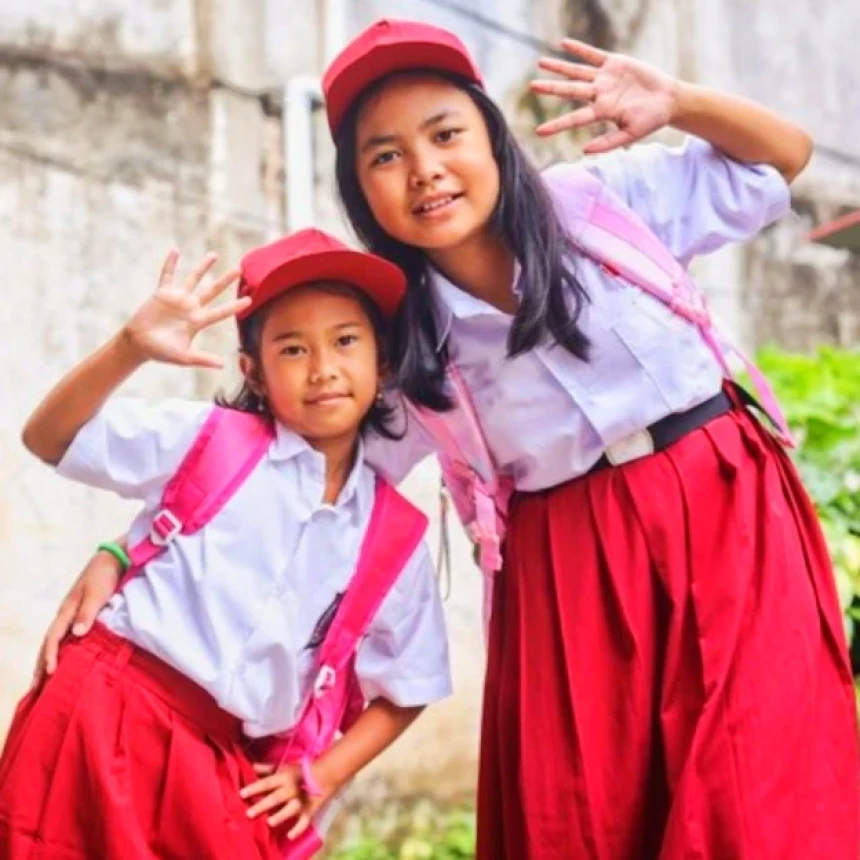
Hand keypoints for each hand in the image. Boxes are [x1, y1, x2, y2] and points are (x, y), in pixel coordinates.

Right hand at [32, 548, 121, 687]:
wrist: (114, 558)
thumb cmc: (105, 574)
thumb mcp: (97, 592)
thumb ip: (88, 612)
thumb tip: (76, 633)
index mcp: (67, 610)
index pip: (53, 638)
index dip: (50, 656)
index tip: (50, 673)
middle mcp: (66, 614)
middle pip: (49, 643)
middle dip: (41, 665)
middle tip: (35, 689)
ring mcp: (73, 614)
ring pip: (57, 641)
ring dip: (49, 660)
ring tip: (45, 681)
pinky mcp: (83, 614)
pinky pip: (68, 637)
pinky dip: (63, 651)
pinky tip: (66, 661)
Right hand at [121, 251, 245, 368]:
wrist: (138, 344)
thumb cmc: (161, 352)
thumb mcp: (183, 357)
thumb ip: (203, 359)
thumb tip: (223, 365)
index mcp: (198, 322)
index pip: (221, 312)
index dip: (234, 306)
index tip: (250, 300)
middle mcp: (190, 308)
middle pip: (212, 291)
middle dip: (225, 281)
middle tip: (239, 270)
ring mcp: (177, 299)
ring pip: (193, 279)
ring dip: (203, 267)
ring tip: (214, 255)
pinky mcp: (162, 294)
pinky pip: (167, 275)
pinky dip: (170, 263)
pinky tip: (175, 251)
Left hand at [240, 762, 329, 839]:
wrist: (323, 776)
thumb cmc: (298, 772)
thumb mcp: (283, 767)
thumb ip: (267, 769)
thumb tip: (252, 767)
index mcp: (284, 777)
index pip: (267, 782)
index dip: (254, 788)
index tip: (241, 794)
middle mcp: (292, 789)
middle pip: (276, 797)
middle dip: (263, 805)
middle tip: (249, 813)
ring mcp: (301, 801)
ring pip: (291, 809)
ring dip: (281, 815)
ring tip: (269, 822)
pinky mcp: (309, 811)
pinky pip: (305, 821)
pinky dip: (298, 829)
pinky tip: (290, 836)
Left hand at [530, 39, 679, 152]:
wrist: (668, 100)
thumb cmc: (651, 120)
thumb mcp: (630, 135)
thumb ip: (608, 143)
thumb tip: (584, 152)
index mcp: (602, 112)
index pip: (574, 120)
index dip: (557, 125)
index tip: (539, 132)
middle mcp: (599, 95)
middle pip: (570, 91)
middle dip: (551, 89)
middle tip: (532, 87)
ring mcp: (605, 78)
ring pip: (577, 72)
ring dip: (559, 67)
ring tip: (540, 62)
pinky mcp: (615, 63)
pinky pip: (594, 55)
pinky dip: (580, 49)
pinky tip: (564, 44)